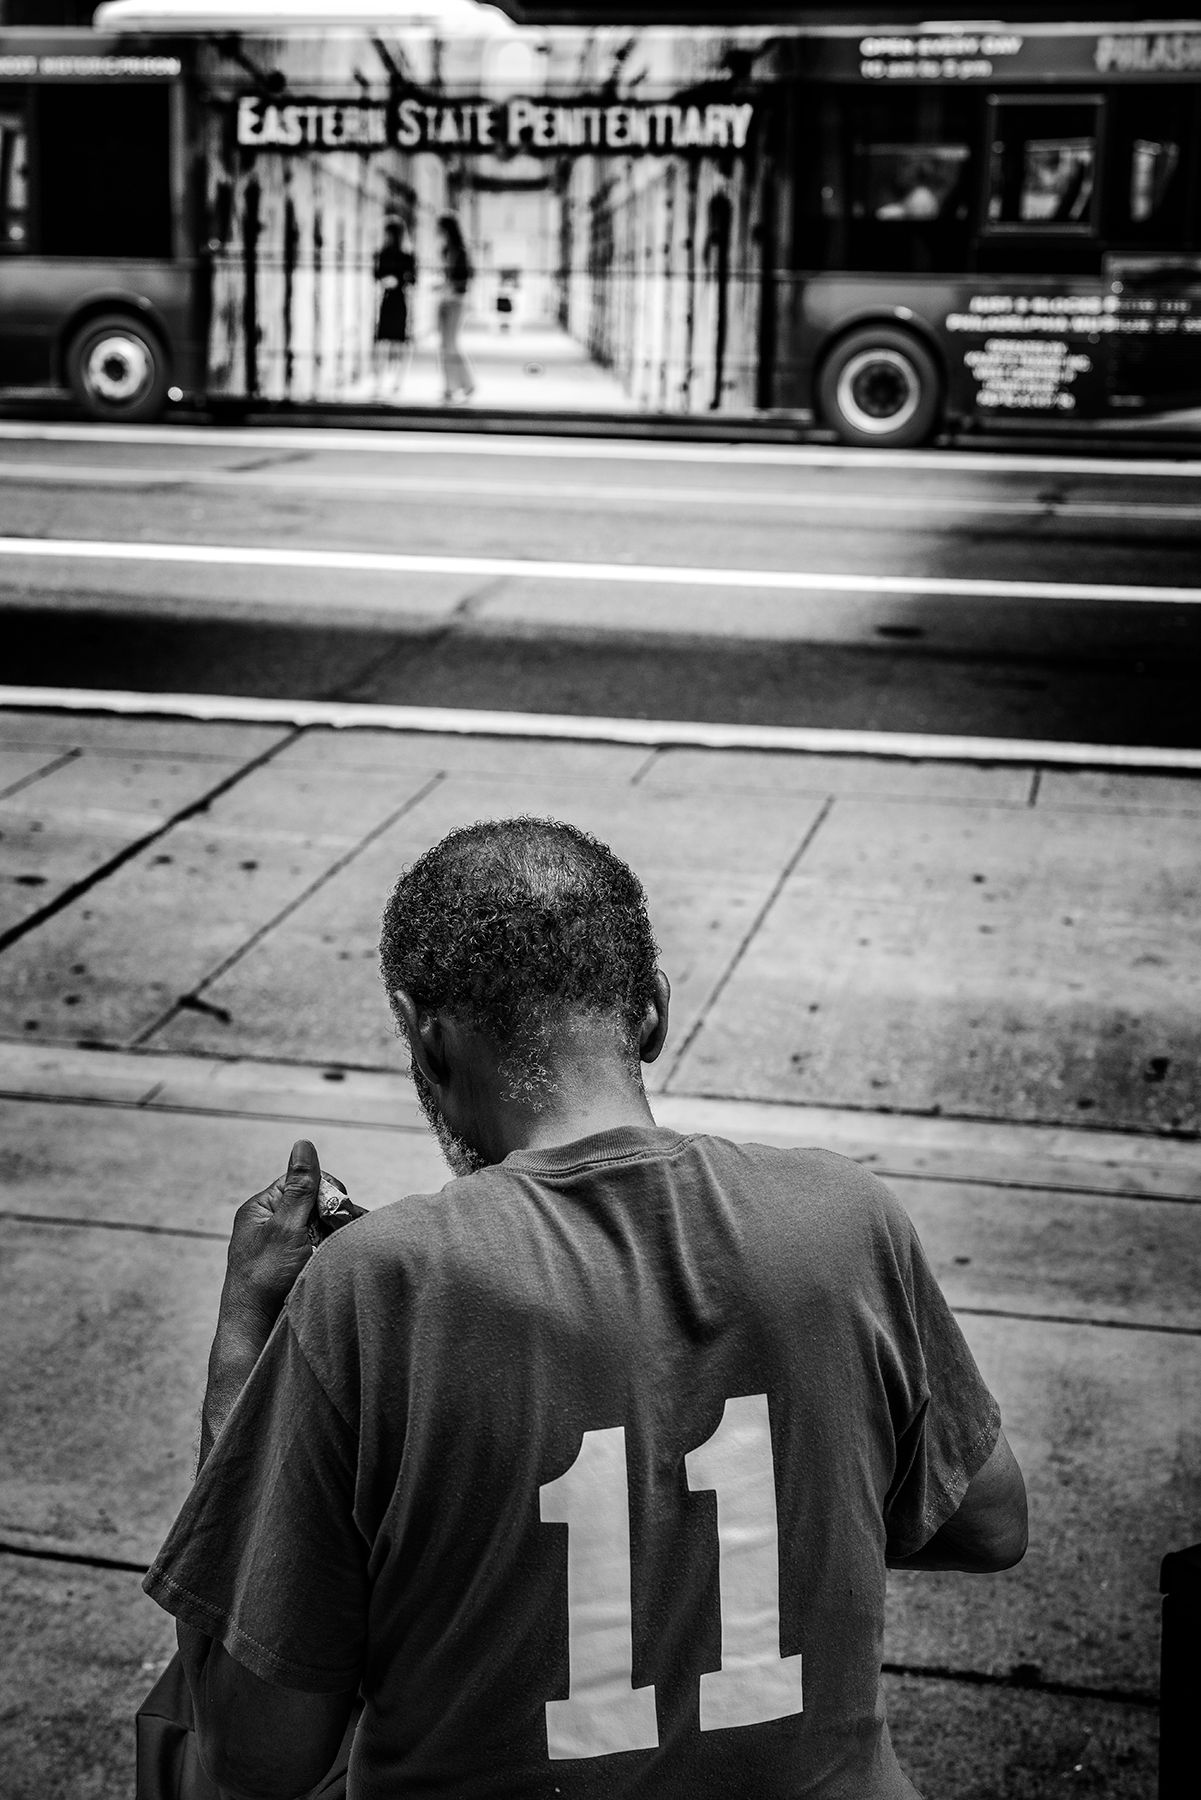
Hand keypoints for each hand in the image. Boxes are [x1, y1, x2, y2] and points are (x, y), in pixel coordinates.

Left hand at [222, 1139, 322, 1328]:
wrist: (255, 1329)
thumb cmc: (264, 1278)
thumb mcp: (285, 1227)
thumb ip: (300, 1188)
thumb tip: (303, 1143)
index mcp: (260, 1208)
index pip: (302, 1181)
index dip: (323, 1191)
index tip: (335, 1210)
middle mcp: (269, 1224)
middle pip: (313, 1204)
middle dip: (331, 1216)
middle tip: (337, 1234)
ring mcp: (279, 1246)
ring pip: (318, 1227)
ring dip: (331, 1237)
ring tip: (333, 1252)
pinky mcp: (289, 1265)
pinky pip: (316, 1248)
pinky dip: (327, 1253)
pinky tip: (331, 1262)